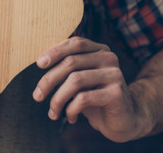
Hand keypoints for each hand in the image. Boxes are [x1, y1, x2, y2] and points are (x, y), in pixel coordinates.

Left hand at [32, 37, 150, 142]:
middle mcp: (109, 58)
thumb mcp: (80, 80)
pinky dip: (71, 109)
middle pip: (70, 62)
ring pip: (75, 80)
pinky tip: (71, 118)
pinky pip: (83, 98)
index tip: (39, 64)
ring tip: (53, 112)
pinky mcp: (116, 93)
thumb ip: (66, 68)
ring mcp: (114, 74)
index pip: (75, 43)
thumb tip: (40, 62)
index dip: (55, 51)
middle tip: (37, 96)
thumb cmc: (96, 97)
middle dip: (48, 80)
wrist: (125, 119)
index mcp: (99, 50)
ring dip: (57, 98)